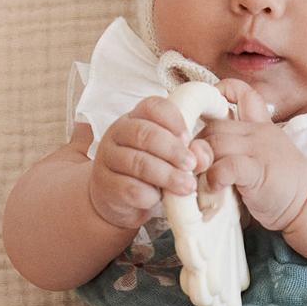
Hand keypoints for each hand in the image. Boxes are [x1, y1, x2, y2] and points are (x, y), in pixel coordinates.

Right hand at [89, 96, 211, 227]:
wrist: (120, 199)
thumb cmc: (152, 171)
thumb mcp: (172, 157)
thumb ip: (191, 153)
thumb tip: (201, 159)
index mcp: (136, 118)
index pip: (153, 107)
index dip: (173, 119)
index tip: (189, 137)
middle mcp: (118, 133)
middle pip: (143, 133)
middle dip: (173, 150)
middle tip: (192, 165)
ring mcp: (108, 158)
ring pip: (138, 163)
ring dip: (167, 175)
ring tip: (188, 186)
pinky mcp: (105, 185)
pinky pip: (129, 188)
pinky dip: (149, 195)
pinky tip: (159, 199)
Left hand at [198, 80, 306, 231]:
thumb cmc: (278, 185)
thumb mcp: (256, 159)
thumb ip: (231, 152)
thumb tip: (196, 155)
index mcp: (260, 126)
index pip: (242, 93)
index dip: (220, 92)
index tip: (205, 109)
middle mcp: (259, 132)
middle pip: (214, 125)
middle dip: (196, 144)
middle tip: (190, 165)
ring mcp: (260, 149)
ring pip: (215, 143)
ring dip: (200, 162)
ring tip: (197, 179)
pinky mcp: (259, 171)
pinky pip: (227, 166)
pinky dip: (214, 176)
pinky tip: (213, 188)